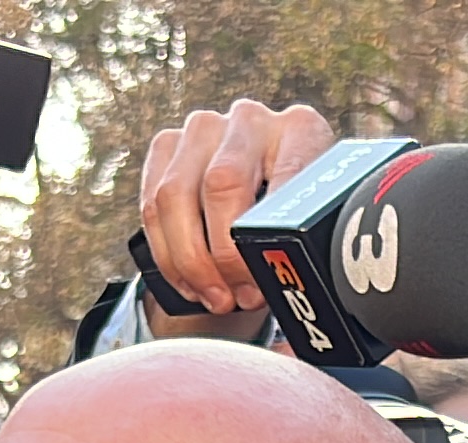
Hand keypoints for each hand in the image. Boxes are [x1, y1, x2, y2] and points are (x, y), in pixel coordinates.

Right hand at [137, 101, 335, 334]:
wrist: (270, 194)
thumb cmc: (297, 216)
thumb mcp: (317, 224)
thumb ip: (311, 242)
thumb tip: (296, 287)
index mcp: (301, 129)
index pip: (282, 177)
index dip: (266, 240)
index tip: (263, 286)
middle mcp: (251, 120)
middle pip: (221, 184)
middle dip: (223, 255)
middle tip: (235, 298)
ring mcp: (205, 127)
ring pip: (174, 195)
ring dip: (189, 261)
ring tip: (213, 297)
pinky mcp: (168, 144)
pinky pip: (151, 204)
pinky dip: (166, 254)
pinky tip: (188, 282)